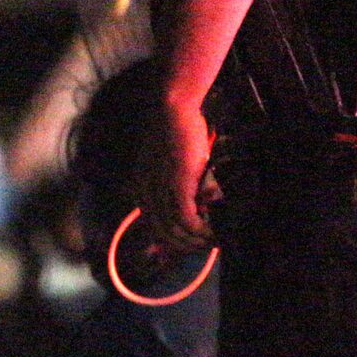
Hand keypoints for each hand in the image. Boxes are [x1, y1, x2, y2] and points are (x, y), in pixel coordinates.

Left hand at [133, 97, 219, 253]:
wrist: (172, 110)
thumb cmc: (177, 131)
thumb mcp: (175, 162)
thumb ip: (182, 183)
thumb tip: (204, 202)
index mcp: (142, 189)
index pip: (154, 225)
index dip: (174, 240)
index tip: (194, 243)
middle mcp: (146, 194)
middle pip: (162, 233)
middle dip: (186, 245)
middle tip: (208, 246)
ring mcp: (159, 192)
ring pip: (175, 231)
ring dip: (196, 241)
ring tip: (215, 242)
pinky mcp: (175, 187)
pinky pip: (186, 219)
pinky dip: (200, 231)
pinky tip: (213, 233)